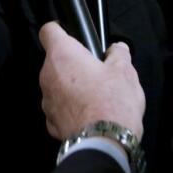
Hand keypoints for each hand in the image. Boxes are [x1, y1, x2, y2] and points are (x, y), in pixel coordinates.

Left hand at [38, 22, 144, 140]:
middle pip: (55, 61)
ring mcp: (46, 101)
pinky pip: (59, 108)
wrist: (103, 143)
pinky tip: (89, 115)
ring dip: (71, 87)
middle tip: (96, 72)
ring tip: (95, 97)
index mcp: (63, 55)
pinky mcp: (50, 122)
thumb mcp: (125, 71)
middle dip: (72, 63)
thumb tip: (117, 49)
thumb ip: (119, 54)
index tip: (72, 35)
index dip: (60, 29)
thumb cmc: (112, 102)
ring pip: (56, 85)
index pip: (49, 30)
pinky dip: (70, 108)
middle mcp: (48, 75)